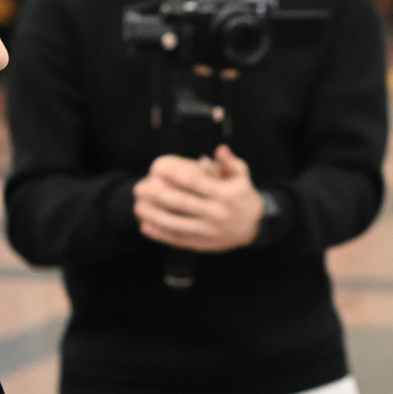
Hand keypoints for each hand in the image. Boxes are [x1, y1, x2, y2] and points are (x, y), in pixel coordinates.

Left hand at [136, 145, 264, 251]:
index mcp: (224, 194)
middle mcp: (216, 213)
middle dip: (156, 195)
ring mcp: (209, 231)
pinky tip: (145, 226)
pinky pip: (178, 239)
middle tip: (139, 187)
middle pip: (180, 203)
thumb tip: (218, 149)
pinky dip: (160, 235)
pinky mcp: (203, 244)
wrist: (255, 227)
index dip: (173, 173)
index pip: (194, 182)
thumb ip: (229, 162)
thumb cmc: (243, 196)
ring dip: (153, 216)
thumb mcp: (241, 175)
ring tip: (137, 207)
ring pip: (176, 224)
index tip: (156, 166)